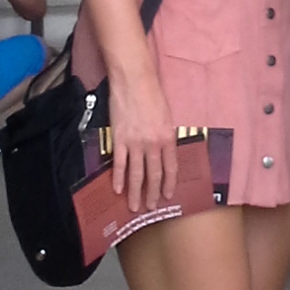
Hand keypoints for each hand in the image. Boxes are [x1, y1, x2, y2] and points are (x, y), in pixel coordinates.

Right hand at [109, 66, 179, 210]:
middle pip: (153, 175)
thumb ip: (165, 136)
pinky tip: (118, 189)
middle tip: (150, 208)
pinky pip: (119, 163)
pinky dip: (118, 178)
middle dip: (152, 193)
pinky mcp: (119, 139)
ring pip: (136, 174)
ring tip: (135, 206)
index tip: (167, 196)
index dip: (169, 184)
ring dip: (135, 192)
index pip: (170, 167)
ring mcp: (135, 143)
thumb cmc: (152, 93)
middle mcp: (153, 144)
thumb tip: (163, 152)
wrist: (134, 81)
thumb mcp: (167, 116)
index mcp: (168, 138)